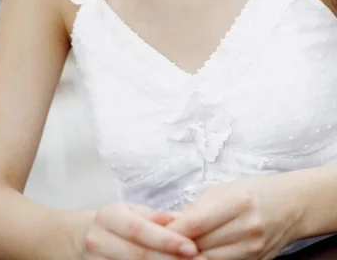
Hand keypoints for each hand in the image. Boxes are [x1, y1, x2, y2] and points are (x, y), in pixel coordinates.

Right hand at [82, 202, 198, 259]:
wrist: (89, 238)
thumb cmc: (119, 222)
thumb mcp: (134, 211)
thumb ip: (156, 216)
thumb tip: (181, 219)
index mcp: (108, 216)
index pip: (139, 229)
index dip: (166, 240)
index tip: (192, 247)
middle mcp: (98, 239)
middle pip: (138, 254)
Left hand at [156, 175, 302, 259]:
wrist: (291, 206)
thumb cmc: (252, 193)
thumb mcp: (223, 191)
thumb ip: (195, 209)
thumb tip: (165, 223)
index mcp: (237, 203)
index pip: (195, 223)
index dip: (172, 231)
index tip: (152, 232)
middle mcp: (247, 229)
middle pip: (201, 246)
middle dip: (176, 248)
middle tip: (156, 246)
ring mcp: (253, 250)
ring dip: (189, 258)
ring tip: (172, 253)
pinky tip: (195, 256)